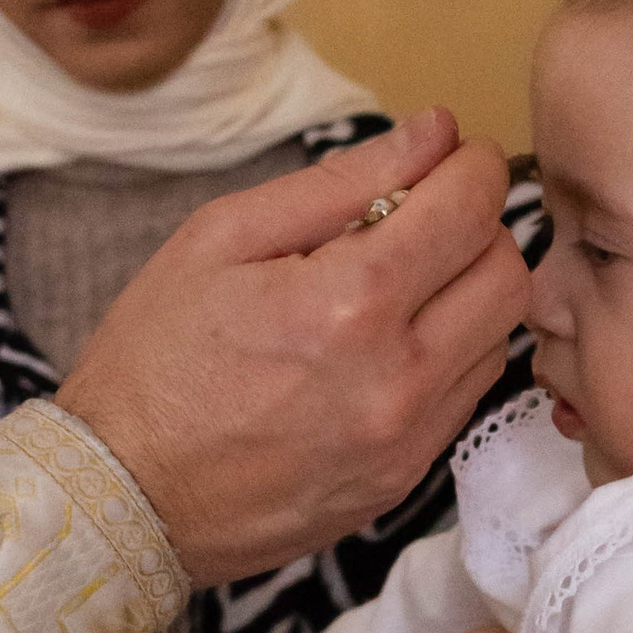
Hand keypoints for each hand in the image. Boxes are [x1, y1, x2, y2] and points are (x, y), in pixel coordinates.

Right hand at [57, 112, 526, 587]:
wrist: (124, 498)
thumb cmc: (155, 359)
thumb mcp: (222, 238)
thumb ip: (341, 181)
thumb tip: (433, 134)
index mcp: (348, 303)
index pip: (472, 208)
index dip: (470, 166)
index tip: (450, 157)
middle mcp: (398, 377)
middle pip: (508, 272)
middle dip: (479, 227)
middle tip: (424, 219)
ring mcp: (408, 439)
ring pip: (498, 337)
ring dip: (468, 294)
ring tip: (399, 286)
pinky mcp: (405, 480)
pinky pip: (466, 397)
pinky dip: (448, 354)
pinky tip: (387, 346)